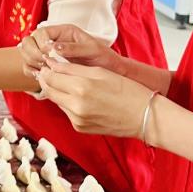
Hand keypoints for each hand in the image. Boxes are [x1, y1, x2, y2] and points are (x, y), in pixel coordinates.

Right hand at [19, 24, 123, 82]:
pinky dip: (30, 70)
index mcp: (63, 32)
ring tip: (43, 71)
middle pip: (28, 41)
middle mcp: (52, 40)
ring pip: (25, 53)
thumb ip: (73, 48)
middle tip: (44, 64)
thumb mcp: (92, 50)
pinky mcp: (46, 65)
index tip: (48, 55)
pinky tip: (40, 76)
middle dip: (32, 53)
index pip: (41, 32)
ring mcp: (47, 53)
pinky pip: (29, 65)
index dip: (41, 44)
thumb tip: (54, 48)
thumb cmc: (103, 58)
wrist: (109, 70)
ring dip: (30, 62)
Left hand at [38, 59, 154, 138]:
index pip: (51, 77)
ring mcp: (76, 119)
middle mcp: (75, 105)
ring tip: (67, 83)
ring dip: (58, 91)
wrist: (145, 117)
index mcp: (81, 87)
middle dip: (47, 80)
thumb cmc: (127, 90)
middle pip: (49, 90)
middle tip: (51, 72)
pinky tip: (78, 97)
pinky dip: (68, 103)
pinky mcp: (80, 128)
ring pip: (57, 101)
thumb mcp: (100, 72)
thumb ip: (73, 68)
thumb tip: (52, 64)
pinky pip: (67, 111)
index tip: (48, 64)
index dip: (47, 69)